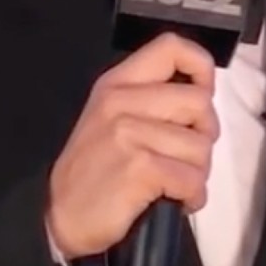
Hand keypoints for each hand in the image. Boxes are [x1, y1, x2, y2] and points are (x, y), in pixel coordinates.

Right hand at [46, 34, 218, 259]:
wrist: (61, 217)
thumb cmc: (93, 170)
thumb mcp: (110, 118)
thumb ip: (149, 97)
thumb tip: (201, 93)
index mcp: (117, 83)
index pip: (170, 47)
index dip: (200, 66)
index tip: (203, 93)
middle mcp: (121, 102)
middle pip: (199, 101)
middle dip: (204, 134)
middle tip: (187, 155)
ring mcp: (129, 134)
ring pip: (201, 145)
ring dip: (198, 172)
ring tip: (176, 183)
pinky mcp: (140, 168)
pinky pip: (193, 179)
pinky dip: (193, 196)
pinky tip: (177, 200)